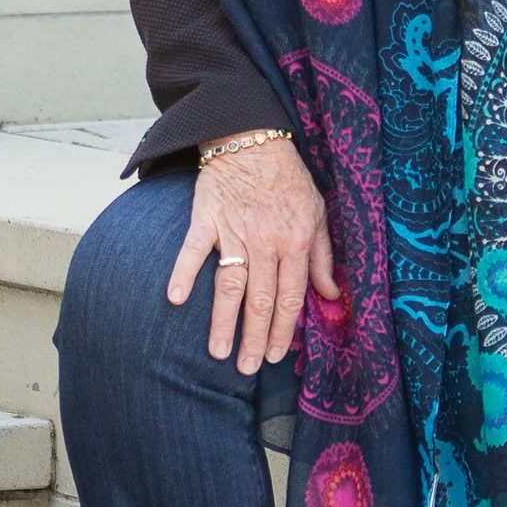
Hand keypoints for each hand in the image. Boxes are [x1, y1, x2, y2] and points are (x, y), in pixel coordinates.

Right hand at [169, 138, 335, 377]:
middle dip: (254, 337)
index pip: (290, 297)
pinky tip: (176, 299)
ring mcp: (234, 231)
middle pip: (260, 299)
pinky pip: (194, 249)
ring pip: (230, 284)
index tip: (275, 356)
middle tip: (246, 367)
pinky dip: (183, 272)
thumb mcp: (317, 214)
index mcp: (295, 243)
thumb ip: (323, 257)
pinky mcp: (206, 217)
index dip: (283, 330)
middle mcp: (266, 242)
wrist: (253, 138)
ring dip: (223, 320)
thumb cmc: (288, 179)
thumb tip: (330, 296)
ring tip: (218, 352)